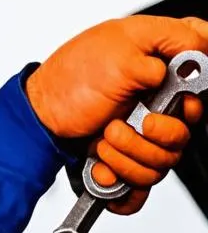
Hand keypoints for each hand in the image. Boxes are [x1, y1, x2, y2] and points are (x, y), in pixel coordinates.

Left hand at [26, 15, 207, 213]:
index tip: (181, 99)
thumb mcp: (122, 46)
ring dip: (131, 155)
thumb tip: (193, 58)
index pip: (205, 78)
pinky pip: (139, 187)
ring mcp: (141, 136)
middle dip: (159, 134)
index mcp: (164, 71)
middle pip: (187, 133)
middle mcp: (158, 105)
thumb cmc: (72, 77)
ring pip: (163, 163)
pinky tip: (104, 166)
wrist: (40, 113)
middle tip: (130, 122)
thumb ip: (168, 45)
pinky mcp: (125, 160)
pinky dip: (120, 181)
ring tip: (105, 138)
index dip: (198, 93)